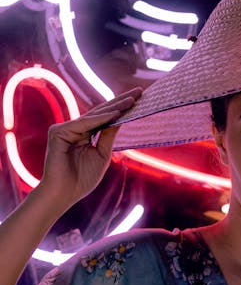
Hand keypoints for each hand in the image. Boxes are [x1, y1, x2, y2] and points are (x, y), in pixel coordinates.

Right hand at [40, 87, 142, 209]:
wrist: (64, 193)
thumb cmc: (82, 179)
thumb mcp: (102, 155)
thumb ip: (108, 137)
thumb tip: (120, 118)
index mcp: (85, 135)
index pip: (105, 119)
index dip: (121, 109)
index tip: (138, 100)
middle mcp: (75, 129)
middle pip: (101, 112)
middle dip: (121, 102)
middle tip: (139, 91)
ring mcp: (65, 129)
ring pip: (94, 116)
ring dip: (115, 107)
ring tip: (133, 100)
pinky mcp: (58, 132)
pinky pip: (84, 124)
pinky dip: (101, 119)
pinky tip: (116, 114)